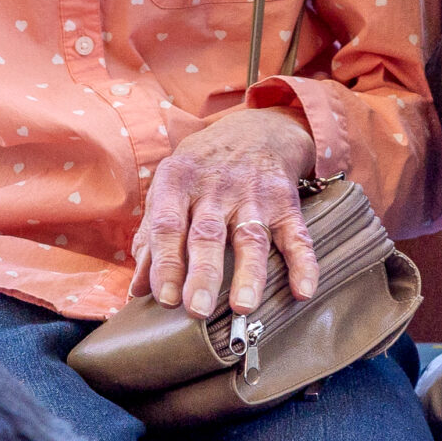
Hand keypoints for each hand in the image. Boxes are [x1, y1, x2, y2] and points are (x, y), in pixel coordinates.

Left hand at [130, 107, 318, 317]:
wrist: (256, 130)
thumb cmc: (202, 169)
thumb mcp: (170, 188)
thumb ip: (152, 238)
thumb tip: (138, 289)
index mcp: (178, 182)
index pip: (168, 226)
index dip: (164, 264)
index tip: (165, 299)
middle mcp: (215, 188)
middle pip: (207, 235)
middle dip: (203, 274)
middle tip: (197, 309)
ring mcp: (253, 194)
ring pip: (250, 237)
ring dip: (249, 274)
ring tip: (243, 307)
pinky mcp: (285, 202)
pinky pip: (297, 235)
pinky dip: (303, 263)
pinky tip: (303, 290)